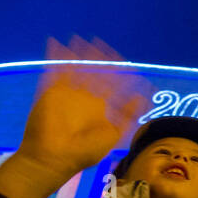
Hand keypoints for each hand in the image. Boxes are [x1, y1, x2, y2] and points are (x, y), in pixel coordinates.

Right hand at [0, 37, 148, 197]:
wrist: (55, 158)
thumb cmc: (86, 151)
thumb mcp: (114, 132)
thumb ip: (129, 113)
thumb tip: (146, 96)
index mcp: (99, 107)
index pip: (111, 84)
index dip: (119, 72)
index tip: (127, 62)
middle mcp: (84, 98)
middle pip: (94, 73)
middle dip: (98, 58)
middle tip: (103, 43)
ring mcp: (67, 93)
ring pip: (74, 68)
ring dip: (78, 54)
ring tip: (81, 39)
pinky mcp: (51, 91)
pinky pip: (53, 70)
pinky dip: (54, 56)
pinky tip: (57, 42)